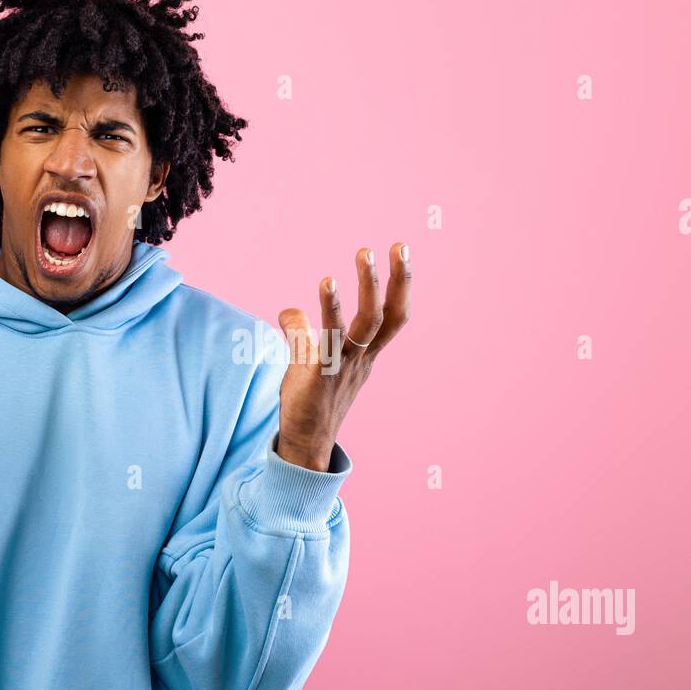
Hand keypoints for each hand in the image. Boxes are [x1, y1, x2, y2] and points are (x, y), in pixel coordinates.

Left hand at [275, 243, 410, 470]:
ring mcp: (343, 366)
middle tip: (396, 245)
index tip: (401, 251)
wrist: (304, 443)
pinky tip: (325, 283)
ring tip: (364, 253)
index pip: (393, 317)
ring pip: (364, 324)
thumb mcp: (308, 361)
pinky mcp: (321, 375)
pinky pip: (328, 339)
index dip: (401, 285)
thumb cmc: (310, 400)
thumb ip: (302, 333)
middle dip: (395, 280)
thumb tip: (289, 311)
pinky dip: (327, 310)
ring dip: (366, 288)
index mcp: (365, 354)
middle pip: (387, 317)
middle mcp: (360, 358)